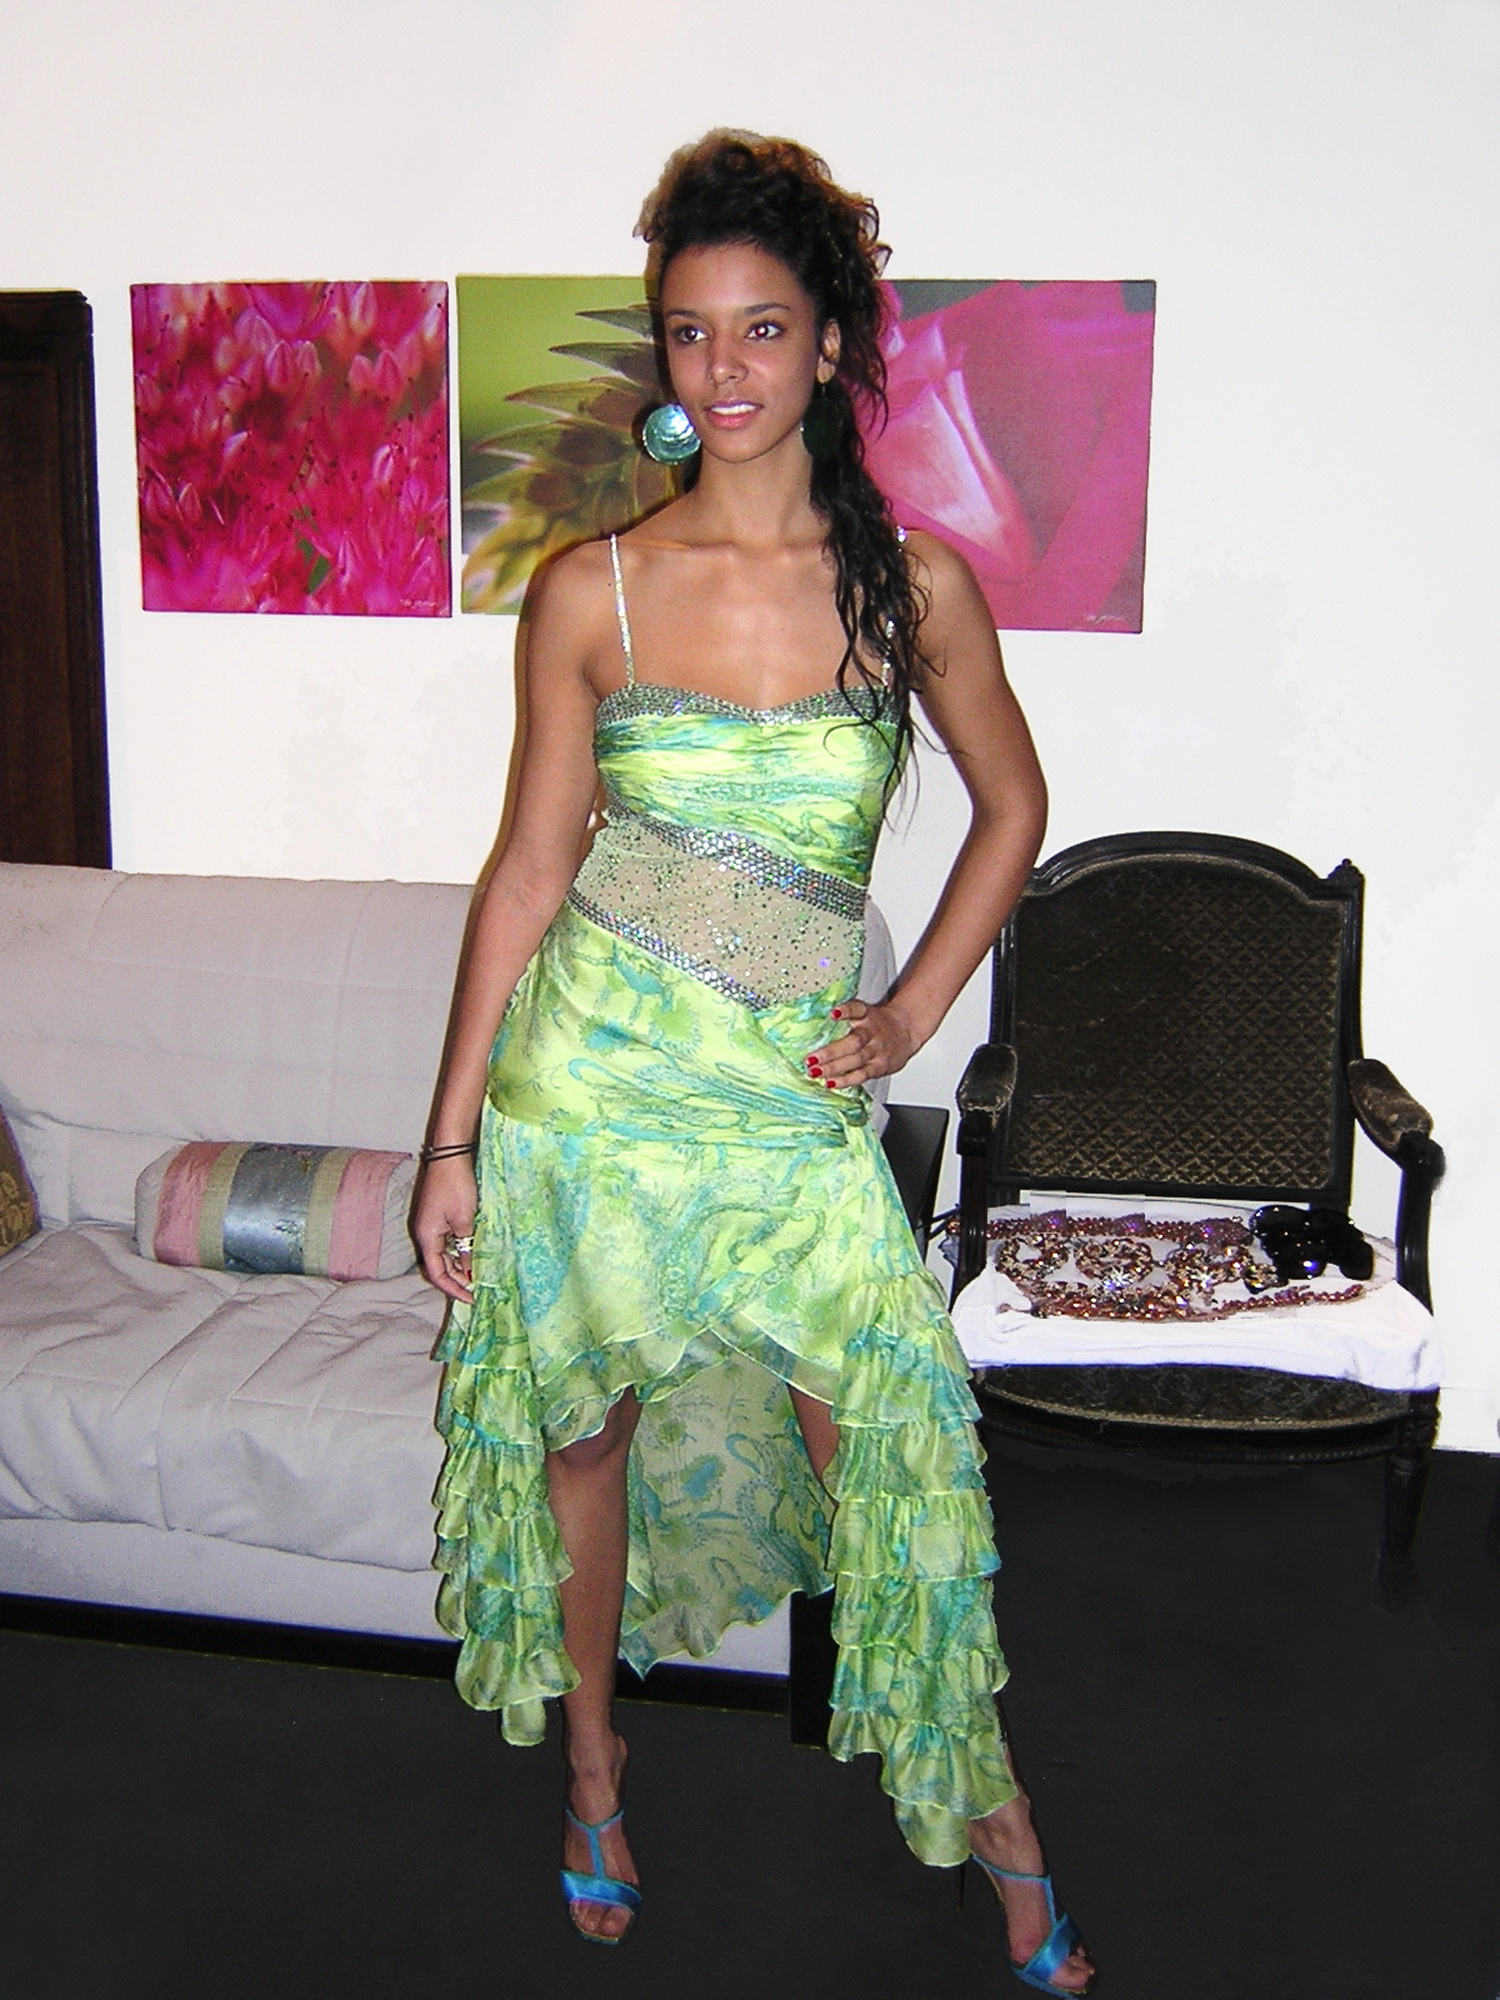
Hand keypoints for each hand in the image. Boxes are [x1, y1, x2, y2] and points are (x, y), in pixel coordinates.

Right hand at [413, 1156, 478, 1302]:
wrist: (451, 1154)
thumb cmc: (456, 1186)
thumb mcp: (465, 1221)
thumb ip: (467, 1247)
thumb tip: (470, 1269)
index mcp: (426, 1237)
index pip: (436, 1273)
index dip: (453, 1288)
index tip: (470, 1298)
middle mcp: (425, 1233)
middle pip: (439, 1265)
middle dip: (457, 1279)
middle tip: (478, 1289)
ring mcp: (432, 1223)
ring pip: (445, 1253)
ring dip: (460, 1265)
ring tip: (479, 1274)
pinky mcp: (440, 1215)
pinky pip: (449, 1241)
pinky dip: (461, 1250)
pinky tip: (476, 1253)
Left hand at [804, 997, 920, 1089]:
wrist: (906, 1030)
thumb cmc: (876, 1022)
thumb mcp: (863, 1012)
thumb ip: (844, 1017)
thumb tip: (808, 1020)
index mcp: (867, 1015)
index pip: (857, 1009)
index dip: (846, 1010)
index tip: (833, 1013)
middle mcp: (872, 1032)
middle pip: (854, 1042)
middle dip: (831, 1052)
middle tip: (810, 1059)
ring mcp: (877, 1050)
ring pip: (856, 1060)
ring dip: (834, 1068)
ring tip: (816, 1072)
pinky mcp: (880, 1066)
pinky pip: (862, 1075)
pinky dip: (846, 1080)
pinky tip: (831, 1083)